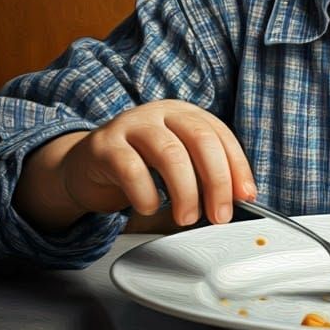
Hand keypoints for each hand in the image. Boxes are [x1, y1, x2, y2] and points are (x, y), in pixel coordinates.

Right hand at [56, 100, 255, 226]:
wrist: (84, 166)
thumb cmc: (138, 165)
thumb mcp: (176, 163)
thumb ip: (202, 173)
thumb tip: (235, 198)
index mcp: (183, 113)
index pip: (219, 134)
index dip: (236, 166)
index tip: (245, 196)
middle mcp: (160, 113)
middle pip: (200, 139)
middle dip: (216, 180)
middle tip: (220, 214)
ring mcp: (131, 125)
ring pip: (170, 153)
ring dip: (185, 191)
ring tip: (187, 217)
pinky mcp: (104, 145)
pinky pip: (131, 169)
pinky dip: (146, 194)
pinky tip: (150, 208)